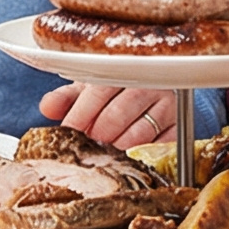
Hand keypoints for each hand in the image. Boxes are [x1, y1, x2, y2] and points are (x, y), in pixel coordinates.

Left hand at [39, 81, 178, 150]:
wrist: (160, 90)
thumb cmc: (118, 91)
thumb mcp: (90, 88)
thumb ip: (67, 97)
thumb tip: (47, 108)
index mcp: (124, 67)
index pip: (98, 90)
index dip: (80, 114)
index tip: (68, 133)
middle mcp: (149, 82)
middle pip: (117, 113)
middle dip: (96, 136)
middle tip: (84, 150)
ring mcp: (168, 104)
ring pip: (138, 133)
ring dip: (116, 148)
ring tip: (103, 156)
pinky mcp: (181, 126)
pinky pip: (159, 147)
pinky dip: (140, 156)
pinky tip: (127, 160)